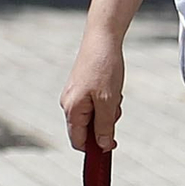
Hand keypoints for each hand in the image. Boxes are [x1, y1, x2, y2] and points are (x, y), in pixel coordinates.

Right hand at [60, 30, 125, 150]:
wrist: (102, 37)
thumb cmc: (104, 67)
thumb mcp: (108, 101)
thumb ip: (105, 126)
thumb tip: (103, 146)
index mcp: (72, 109)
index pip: (78, 142)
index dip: (95, 149)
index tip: (112, 146)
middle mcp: (68, 104)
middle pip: (86, 130)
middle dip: (104, 126)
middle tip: (116, 109)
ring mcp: (73, 95)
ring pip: (92, 117)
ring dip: (107, 113)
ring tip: (114, 94)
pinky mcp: (79, 87)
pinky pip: (92, 104)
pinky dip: (105, 102)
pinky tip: (111, 88)